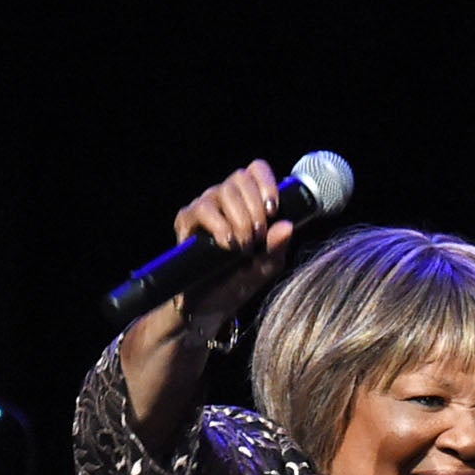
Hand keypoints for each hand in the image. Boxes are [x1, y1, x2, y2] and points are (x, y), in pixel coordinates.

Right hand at [147, 161, 297, 349]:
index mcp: (248, 201)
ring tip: (243, 245)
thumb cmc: (241, 281)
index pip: (255, 170)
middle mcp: (224, 198)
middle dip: (255, 208)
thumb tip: (287, 226)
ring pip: (223, 191)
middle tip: (257, 238)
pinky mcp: (186, 221)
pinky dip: (219, 225)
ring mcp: (205, 207)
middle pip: (240, 178)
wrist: (211, 305)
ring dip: (240, 218)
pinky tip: (227, 243)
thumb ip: (278, 246)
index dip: (266, 181)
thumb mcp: (267, 265)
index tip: (273, 208)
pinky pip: (202, 209)